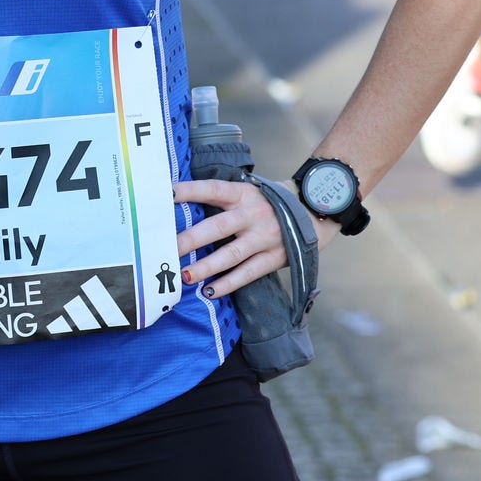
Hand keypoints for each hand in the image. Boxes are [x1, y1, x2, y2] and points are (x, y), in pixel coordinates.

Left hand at [172, 179, 337, 298]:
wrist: (313, 211)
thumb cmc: (268, 203)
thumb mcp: (248, 193)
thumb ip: (223, 200)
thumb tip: (181, 208)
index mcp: (243, 194)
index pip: (214, 189)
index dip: (192, 190)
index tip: (168, 194)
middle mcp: (253, 214)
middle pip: (219, 226)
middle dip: (192, 239)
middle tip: (168, 249)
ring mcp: (265, 237)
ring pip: (232, 254)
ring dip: (207, 266)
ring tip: (185, 276)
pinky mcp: (274, 257)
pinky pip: (248, 273)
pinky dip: (229, 283)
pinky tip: (210, 291)